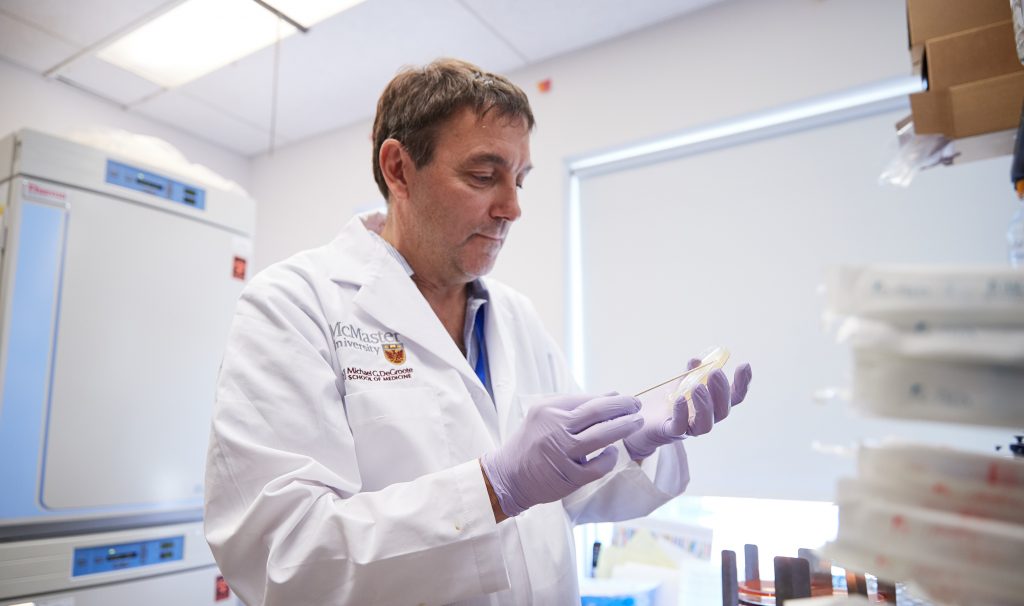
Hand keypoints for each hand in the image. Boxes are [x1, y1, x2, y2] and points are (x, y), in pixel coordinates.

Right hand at [480, 393, 642, 517]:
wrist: (508, 476)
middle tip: (637, 405)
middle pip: (597, 413)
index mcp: (548, 410)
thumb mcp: (545, 416)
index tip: (627, 399)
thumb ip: (576, 405)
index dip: (611, 399)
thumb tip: (612, 395)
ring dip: (624, 427)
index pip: (587, 400)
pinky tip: (612, 453)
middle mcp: (554, 429)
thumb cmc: (531, 442)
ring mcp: (562, 453)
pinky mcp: (569, 477)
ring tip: (636, 423)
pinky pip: (599, 465)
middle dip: (623, 407)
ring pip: (602, 437)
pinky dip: (609, 458)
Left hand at [623, 360, 751, 460]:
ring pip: (706, 424)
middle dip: (721, 391)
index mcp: (711, 406)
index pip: (733, 397)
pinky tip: (680, 399)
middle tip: (715, 373)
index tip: (744, 365)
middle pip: (722, 411)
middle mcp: (704, 419)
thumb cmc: (666, 403)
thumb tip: (697, 360)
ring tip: (698, 387)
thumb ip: (690, 374)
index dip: (742, 383)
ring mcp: (689, 429)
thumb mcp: (680, 384)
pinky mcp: (670, 432)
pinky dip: (681, 412)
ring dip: (705, 405)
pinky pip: (680, 426)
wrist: (642, 421)